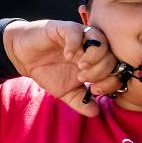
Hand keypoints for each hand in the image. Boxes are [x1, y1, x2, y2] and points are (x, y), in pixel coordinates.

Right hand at [3, 20, 120, 116]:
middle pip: (111, 55)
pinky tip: (67, 55)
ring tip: (80, 66)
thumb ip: (81, 102)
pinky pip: (77, 31)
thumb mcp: (66, 92)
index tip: (95, 90)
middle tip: (83, 78)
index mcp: (96, 62)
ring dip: (93, 57)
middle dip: (100, 71)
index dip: (111, 81)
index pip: (116, 69)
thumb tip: (95, 113)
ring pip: (100, 40)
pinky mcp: (64, 28)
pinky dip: (75, 44)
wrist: (25, 57)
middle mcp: (91, 48)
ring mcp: (80, 37)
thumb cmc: (48, 72)